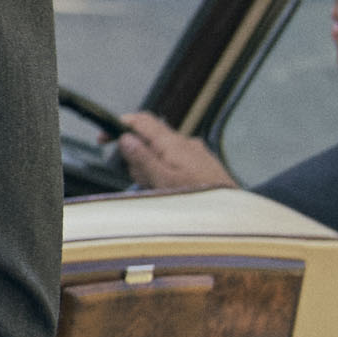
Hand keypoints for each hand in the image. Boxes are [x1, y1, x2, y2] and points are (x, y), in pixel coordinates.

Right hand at [115, 113, 238, 192]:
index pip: (142, 121)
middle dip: (138, 159)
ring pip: (162, 155)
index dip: (120, 125)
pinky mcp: (203, 166)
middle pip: (150, 140)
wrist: (234, 215)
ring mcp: (196, 154)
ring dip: (153, 171)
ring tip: (159, 192)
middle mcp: (186, 143)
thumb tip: (125, 138)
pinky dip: (166, 175)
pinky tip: (172, 193)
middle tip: (142, 181)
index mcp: (173, 143)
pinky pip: (176, 165)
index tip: (103, 140)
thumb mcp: (163, 182)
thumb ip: (143, 159)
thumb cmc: (200, 201)